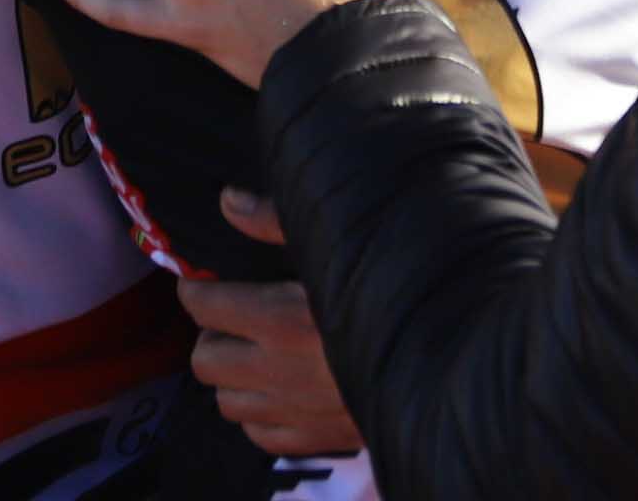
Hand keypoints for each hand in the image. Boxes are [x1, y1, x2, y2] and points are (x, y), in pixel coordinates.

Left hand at [180, 197, 362, 457]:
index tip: (202, 281)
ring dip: (232, 377)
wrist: (441, 361)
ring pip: (226, 402)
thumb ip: (276, 222)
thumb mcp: (334, 247)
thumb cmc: (388, 290)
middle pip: (205, 359)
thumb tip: (229, 201)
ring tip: (254, 354)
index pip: (204, 306)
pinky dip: (260, 413)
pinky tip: (279, 390)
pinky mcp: (310, 437)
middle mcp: (276, 370)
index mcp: (279, 319)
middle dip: (211, 334)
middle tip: (231, 318)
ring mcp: (291, 409)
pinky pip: (260, 434)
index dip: (196, 289)